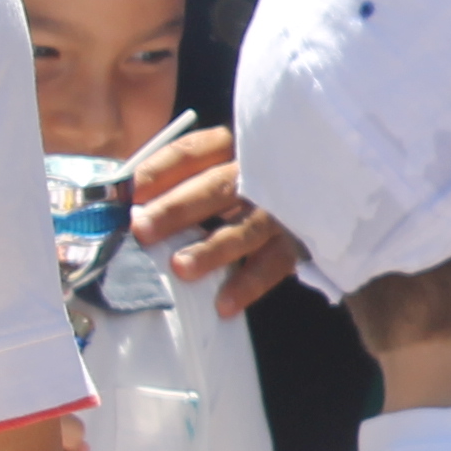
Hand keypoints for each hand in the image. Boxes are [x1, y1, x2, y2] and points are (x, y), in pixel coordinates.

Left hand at [131, 126, 292, 318]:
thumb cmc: (254, 179)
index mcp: (234, 146)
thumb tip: (127, 198)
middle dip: (177, 209)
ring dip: (212, 248)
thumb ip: (181, 178)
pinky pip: (273, 264)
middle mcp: (259, 173)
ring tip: (180, 268)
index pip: (192, 152)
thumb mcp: (223, 164)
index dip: (160, 169)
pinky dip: (249, 284)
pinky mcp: (299, 241)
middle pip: (215, 187)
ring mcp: (282, 208)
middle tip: (142, 230)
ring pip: (245, 228)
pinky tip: (223, 304)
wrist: (324, 186)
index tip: (130, 190)